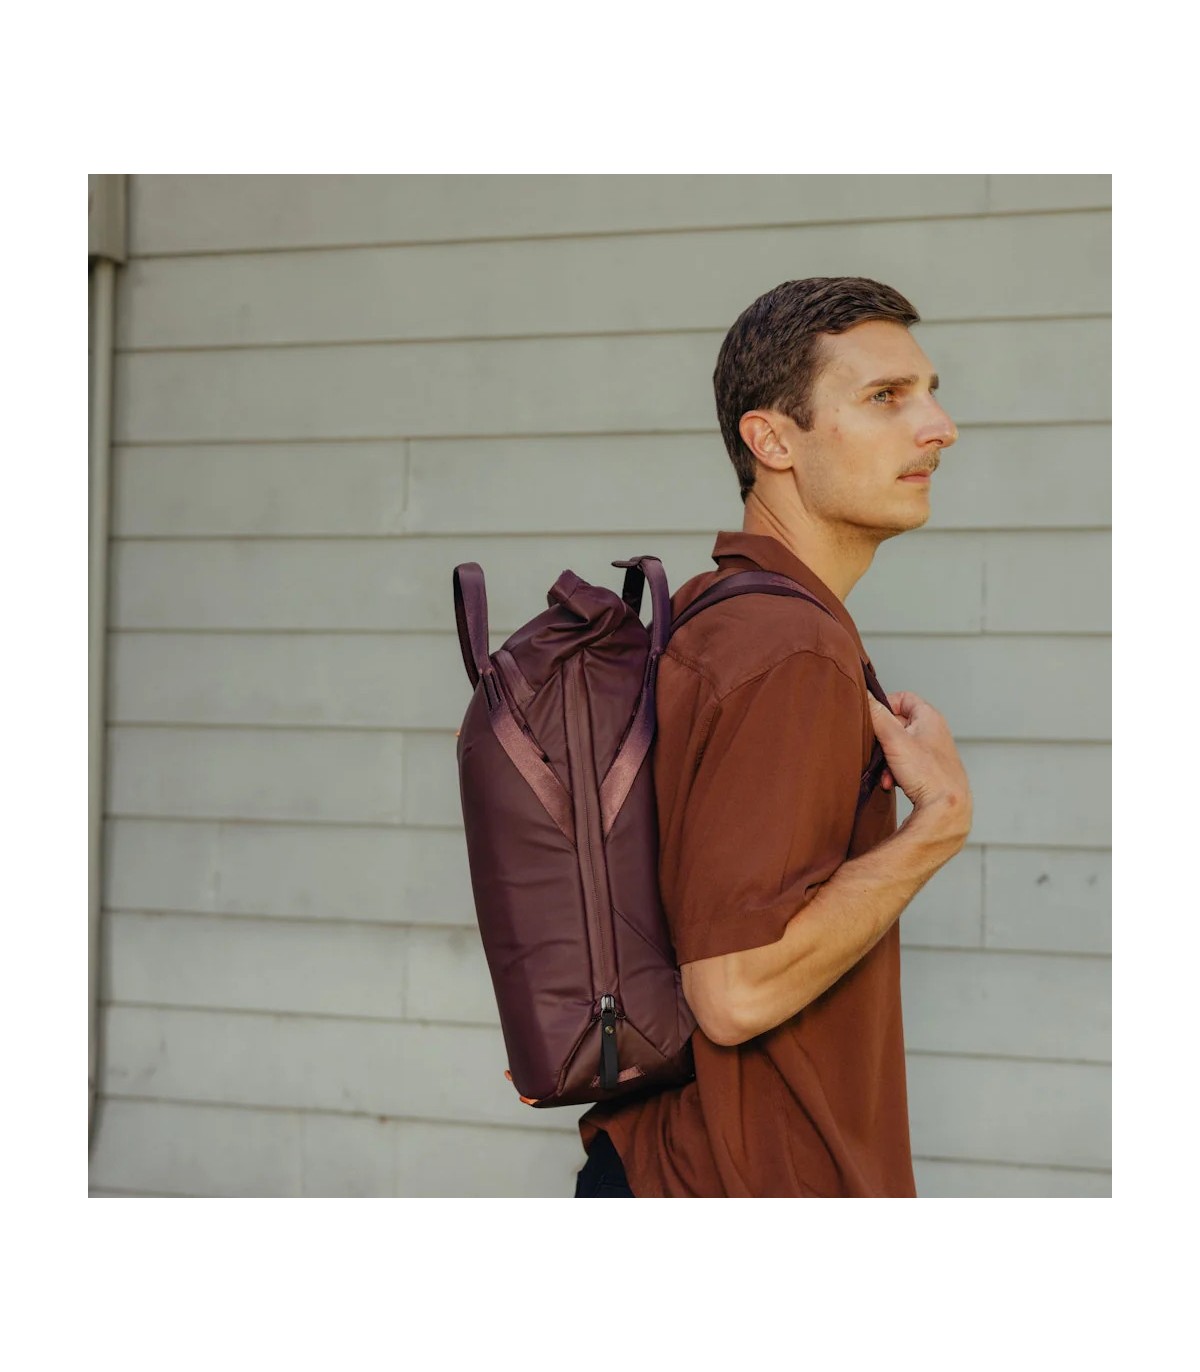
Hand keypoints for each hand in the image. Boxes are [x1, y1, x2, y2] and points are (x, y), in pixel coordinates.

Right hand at [868, 690, 972, 844]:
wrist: (946, 808)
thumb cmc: (928, 774)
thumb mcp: (894, 740)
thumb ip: (877, 715)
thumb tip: (863, 694)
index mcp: (929, 717)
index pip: (903, 698)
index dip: (886, 706)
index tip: (874, 720)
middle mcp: (934, 731)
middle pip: (898, 724)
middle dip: (882, 741)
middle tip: (877, 752)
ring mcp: (933, 751)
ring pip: (900, 747)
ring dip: (887, 760)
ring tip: (886, 774)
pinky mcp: (930, 769)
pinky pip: (906, 764)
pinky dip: (896, 772)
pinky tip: (893, 783)